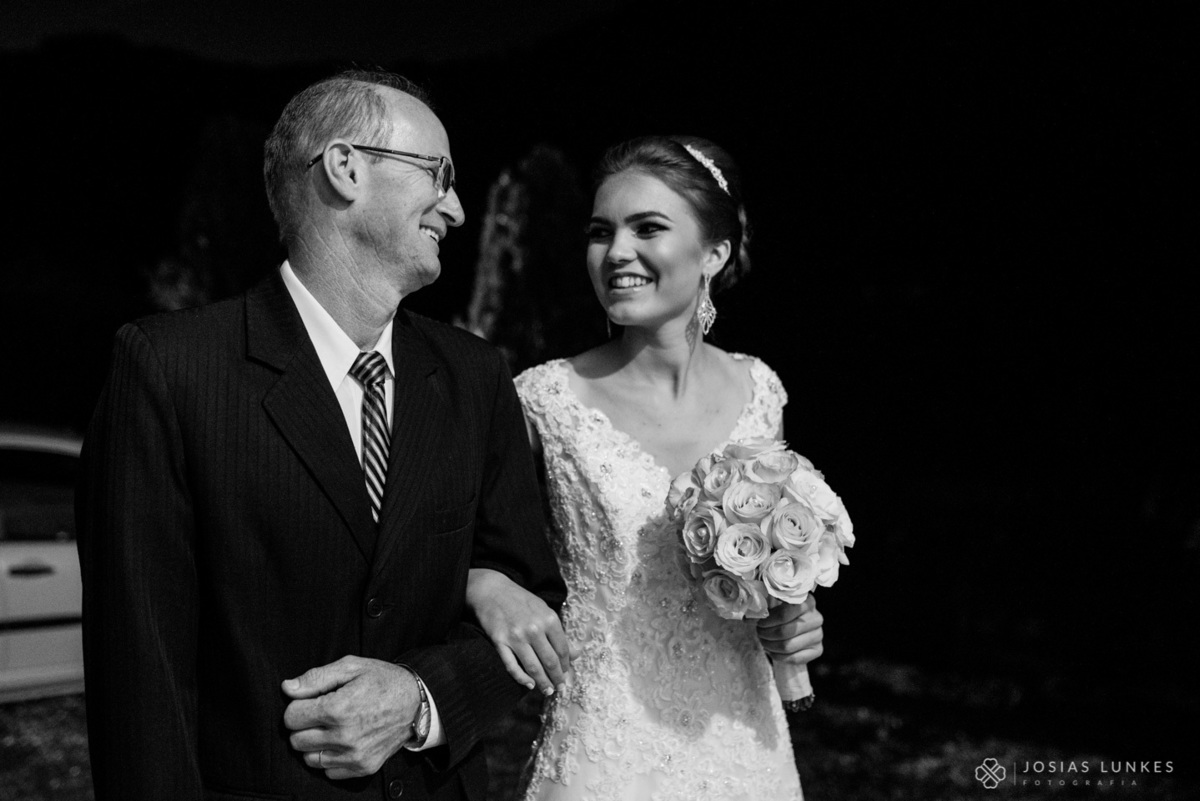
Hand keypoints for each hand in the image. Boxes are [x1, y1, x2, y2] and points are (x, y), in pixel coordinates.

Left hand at [282, 655, 418, 779]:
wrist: (417, 701)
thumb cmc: (383, 680)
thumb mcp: (351, 666)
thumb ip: (316, 677)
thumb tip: (287, 688)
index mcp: (338, 708)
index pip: (291, 717)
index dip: (298, 706)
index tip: (311, 701)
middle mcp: (344, 736)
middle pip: (296, 740)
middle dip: (303, 725)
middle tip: (320, 714)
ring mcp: (354, 755)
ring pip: (309, 759)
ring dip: (315, 744)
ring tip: (331, 728)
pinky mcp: (363, 767)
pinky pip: (329, 771)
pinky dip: (330, 758)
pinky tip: (342, 742)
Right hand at [467, 568, 571, 694]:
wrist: (492, 590)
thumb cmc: (521, 601)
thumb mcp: (544, 611)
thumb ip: (559, 633)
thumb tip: (576, 654)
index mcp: (549, 619)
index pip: (562, 649)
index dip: (566, 665)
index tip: (566, 674)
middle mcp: (534, 629)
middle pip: (550, 661)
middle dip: (557, 678)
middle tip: (560, 688)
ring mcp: (516, 637)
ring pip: (533, 667)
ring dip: (542, 682)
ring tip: (547, 691)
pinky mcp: (499, 642)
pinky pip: (512, 666)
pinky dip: (521, 678)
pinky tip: (529, 684)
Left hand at [756, 595, 823, 664]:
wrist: (796, 625)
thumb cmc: (782, 613)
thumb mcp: (774, 604)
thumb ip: (763, 607)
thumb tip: (750, 617)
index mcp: (806, 601)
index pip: (784, 614)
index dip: (768, 621)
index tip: (760, 623)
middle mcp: (816, 618)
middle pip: (785, 632)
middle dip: (766, 634)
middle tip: (759, 633)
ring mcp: (818, 634)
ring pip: (788, 646)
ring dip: (770, 646)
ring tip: (764, 642)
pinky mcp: (818, 650)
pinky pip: (794, 658)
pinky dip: (778, 656)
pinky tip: (772, 650)